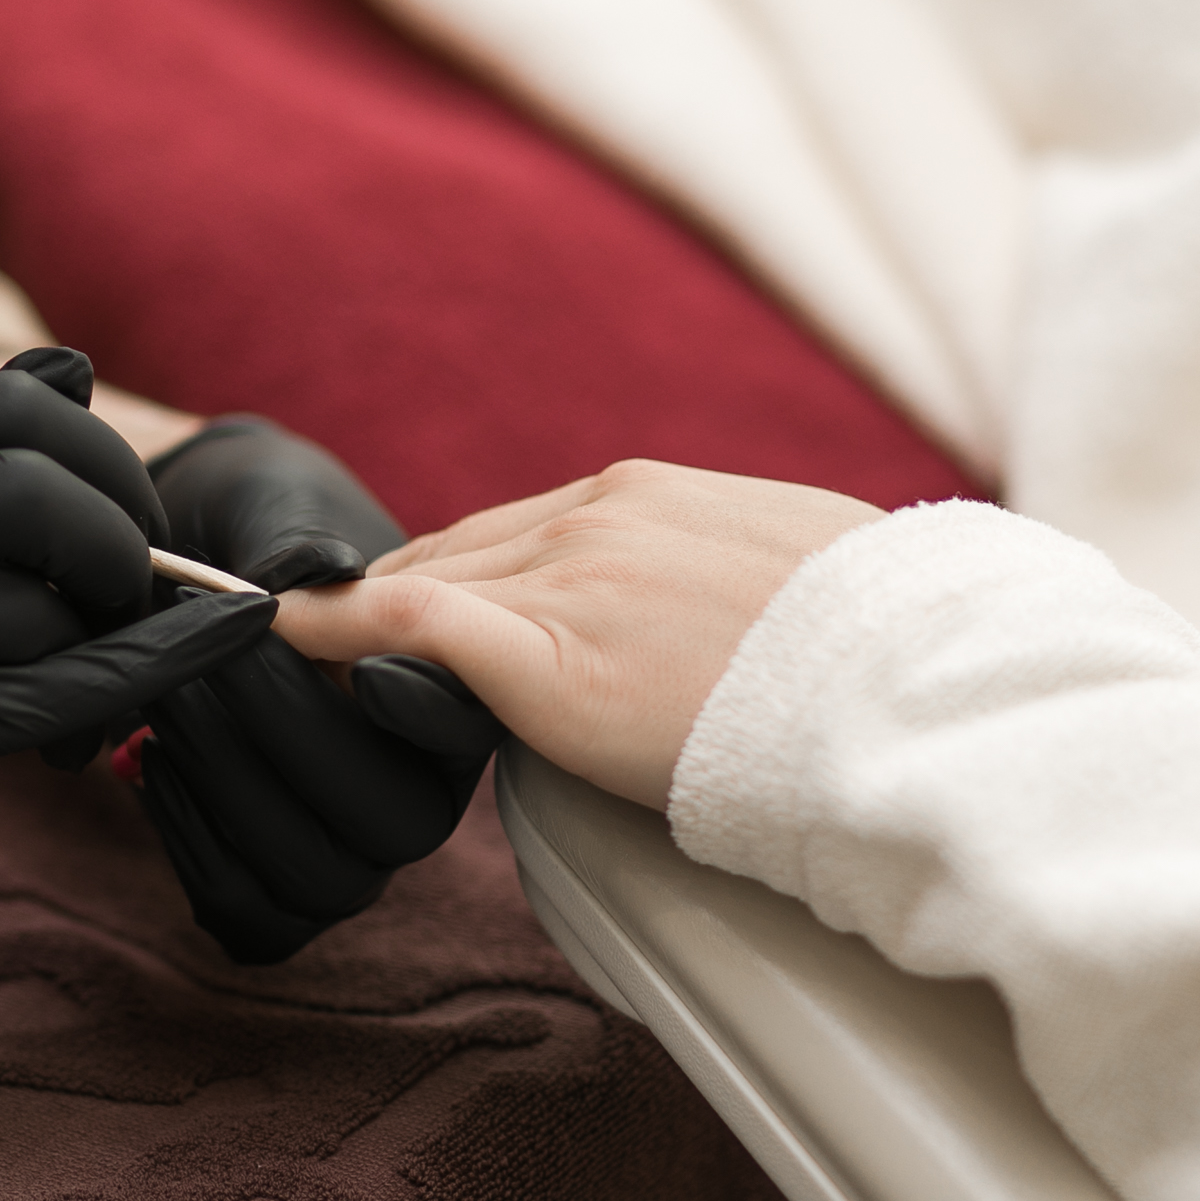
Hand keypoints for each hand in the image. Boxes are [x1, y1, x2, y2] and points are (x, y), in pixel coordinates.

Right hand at [0, 352, 276, 1000]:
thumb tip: (76, 372)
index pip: (1, 407)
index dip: (98, 463)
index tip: (126, 527)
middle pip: (36, 494)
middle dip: (122, 548)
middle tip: (130, 609)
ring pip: (41, 613)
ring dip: (93, 664)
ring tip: (62, 718)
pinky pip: (41, 697)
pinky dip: (142, 678)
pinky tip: (217, 649)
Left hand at [130, 417, 502, 962]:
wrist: (185, 575)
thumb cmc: (252, 534)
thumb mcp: (277, 509)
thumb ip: (303, 542)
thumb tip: (321, 570)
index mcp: (454, 701)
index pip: (468, 731)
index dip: (429, 711)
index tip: (362, 666)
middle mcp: (420, 796)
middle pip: (392, 823)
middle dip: (285, 731)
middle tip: (199, 654)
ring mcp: (353, 858)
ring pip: (316, 874)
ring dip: (227, 783)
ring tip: (165, 699)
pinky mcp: (278, 897)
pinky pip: (246, 909)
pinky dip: (189, 838)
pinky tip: (150, 758)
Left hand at [271, 461, 883, 809]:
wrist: (913, 701)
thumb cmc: (877, 663)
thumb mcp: (795, 586)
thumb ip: (721, 588)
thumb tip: (717, 628)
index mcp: (655, 499)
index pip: (519, 533)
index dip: (451, 578)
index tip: (406, 610)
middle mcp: (601, 519)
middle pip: (454, 555)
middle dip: (387, 599)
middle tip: (322, 642)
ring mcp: (572, 582)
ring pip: (421, 586)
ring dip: (353, 623)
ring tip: (288, 654)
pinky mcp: (550, 659)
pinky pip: (407, 626)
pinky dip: (332, 630)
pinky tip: (286, 644)